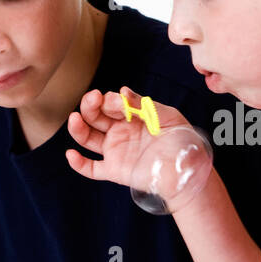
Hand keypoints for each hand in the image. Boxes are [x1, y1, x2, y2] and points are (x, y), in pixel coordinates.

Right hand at [65, 86, 193, 191]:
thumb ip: (145, 105)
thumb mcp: (167, 116)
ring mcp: (115, 151)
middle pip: (94, 116)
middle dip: (90, 106)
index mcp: (131, 117)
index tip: (118, 100)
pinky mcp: (114, 170)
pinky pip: (91, 168)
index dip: (110, 100)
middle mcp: (120, 132)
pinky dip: (78, 163)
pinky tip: (71, 154)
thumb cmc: (181, 140)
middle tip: (92, 99)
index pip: (111, 104)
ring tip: (74, 119)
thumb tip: (123, 91)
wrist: (189, 169)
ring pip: (87, 138)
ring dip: (78, 128)